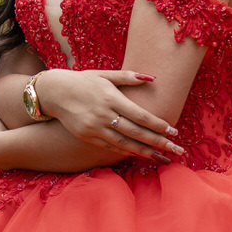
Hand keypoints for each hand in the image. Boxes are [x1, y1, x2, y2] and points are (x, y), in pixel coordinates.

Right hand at [36, 69, 185, 161]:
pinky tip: (139, 154)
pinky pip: (111, 147)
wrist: (54, 92)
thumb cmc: (83, 81)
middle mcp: (104, 115)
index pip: (140, 115)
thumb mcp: (104, 74)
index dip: (158, 125)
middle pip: (136, 132)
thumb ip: (129, 77)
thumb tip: (152, 78)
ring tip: (162, 156)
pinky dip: (126, 152)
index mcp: (111, 98)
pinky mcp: (87, 136)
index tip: (173, 131)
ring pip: (125, 144)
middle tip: (177, 149)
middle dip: (158, 142)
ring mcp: (94, 128)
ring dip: (145, 151)